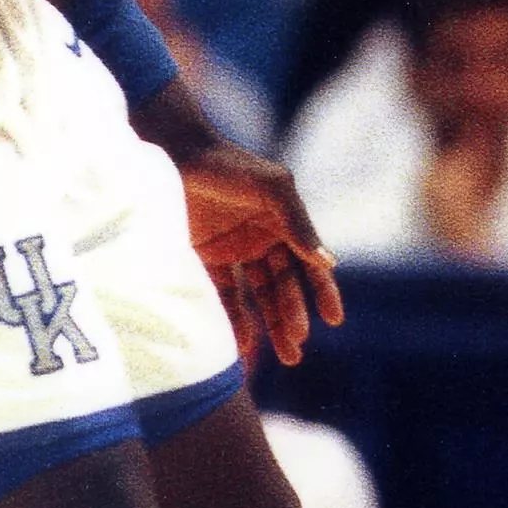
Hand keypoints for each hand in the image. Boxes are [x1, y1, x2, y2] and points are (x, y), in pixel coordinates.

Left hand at [177, 141, 342, 367]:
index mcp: (284, 223)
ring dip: (269, 326)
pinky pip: (224, 294)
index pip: (309, 264)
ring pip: (257, 296)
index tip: (333, 320)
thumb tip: (329, 262)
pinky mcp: (204, 257)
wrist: (173, 152)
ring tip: (280, 356)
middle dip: (292, 319)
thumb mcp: (271, 188)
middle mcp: (262, 239)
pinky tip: (241, 343)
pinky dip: (234, 318)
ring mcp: (234, 250)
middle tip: (296, 351)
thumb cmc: (228, 164)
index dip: (322, 292)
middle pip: (283, 287)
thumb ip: (298, 224)